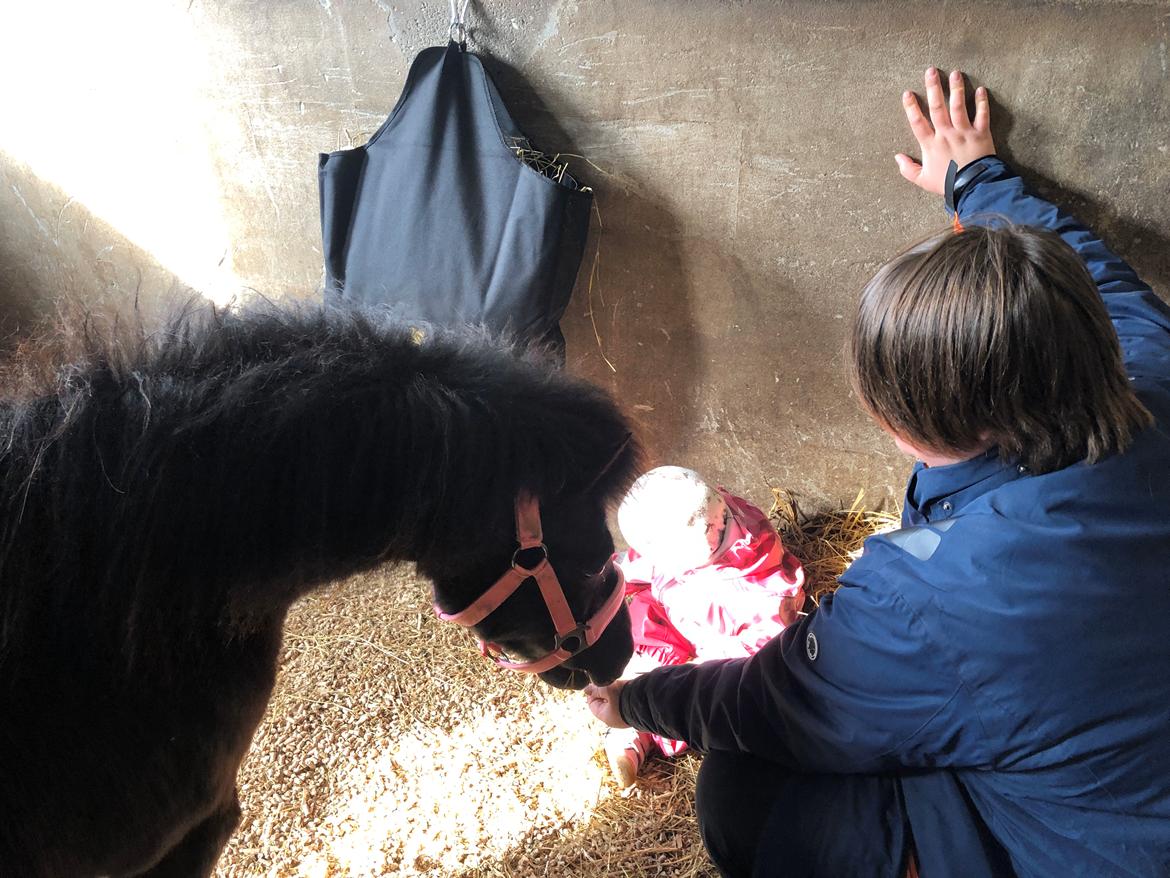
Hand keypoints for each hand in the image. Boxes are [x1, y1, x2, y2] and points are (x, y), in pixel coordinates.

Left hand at [584, 681, 629, 728]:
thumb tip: (585, 690)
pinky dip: (623, 697)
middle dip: (605, 692)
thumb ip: (595, 689)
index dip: (593, 692)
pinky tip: (627, 690)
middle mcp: (614, 720)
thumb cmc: (624, 696)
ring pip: (614, 703)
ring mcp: (624, 718)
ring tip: (619, 685)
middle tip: (610, 683)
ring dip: (615, 694)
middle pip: (603, 703)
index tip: (598, 683)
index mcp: (605, 717)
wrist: (647, 701)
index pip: (592, 703)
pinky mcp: (632, 714)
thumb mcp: (607, 689)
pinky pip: (624, 705)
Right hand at [896, 68, 994, 194]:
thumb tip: (897, 157)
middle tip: (931, 71)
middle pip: (937, 107)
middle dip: (933, 88)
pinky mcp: (981, 134)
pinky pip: (982, 115)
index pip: (917, 122)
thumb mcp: (923, 180)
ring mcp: (964, 133)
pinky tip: (981, 89)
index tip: (907, 93)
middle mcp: (946, 134)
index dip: (911, 107)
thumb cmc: (946, 184)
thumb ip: (908, 169)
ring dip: (956, 89)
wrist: (972, 186)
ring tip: (955, 73)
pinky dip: (982, 102)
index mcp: (930, 145)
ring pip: (959, 106)